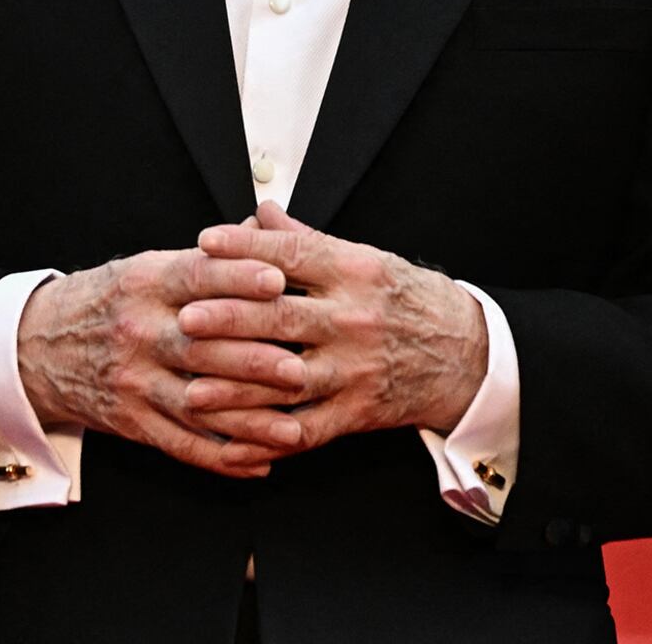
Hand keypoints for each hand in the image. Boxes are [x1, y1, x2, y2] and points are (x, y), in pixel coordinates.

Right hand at [16, 248, 301, 475]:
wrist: (39, 347)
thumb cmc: (107, 302)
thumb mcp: (145, 268)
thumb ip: (205, 262)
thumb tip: (264, 230)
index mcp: (146, 284)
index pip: (197, 278)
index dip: (239, 278)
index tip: (279, 281)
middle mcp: (139, 330)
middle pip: (202, 345)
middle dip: (255, 359)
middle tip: (301, 367)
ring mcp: (134, 379)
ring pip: (198, 403)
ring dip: (248, 420)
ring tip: (294, 427)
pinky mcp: (131, 420)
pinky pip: (181, 444)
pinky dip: (221, 458)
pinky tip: (259, 463)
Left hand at [180, 204, 488, 451]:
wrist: (466, 352)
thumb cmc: (406, 299)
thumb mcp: (366, 259)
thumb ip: (307, 241)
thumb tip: (260, 212)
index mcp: (355, 272)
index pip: (292, 256)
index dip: (245, 249)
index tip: (204, 243)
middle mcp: (354, 319)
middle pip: (282, 317)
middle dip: (229, 319)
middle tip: (185, 319)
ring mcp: (356, 369)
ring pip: (287, 380)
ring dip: (237, 389)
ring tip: (192, 389)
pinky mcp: (359, 411)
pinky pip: (307, 429)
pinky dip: (268, 437)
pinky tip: (232, 439)